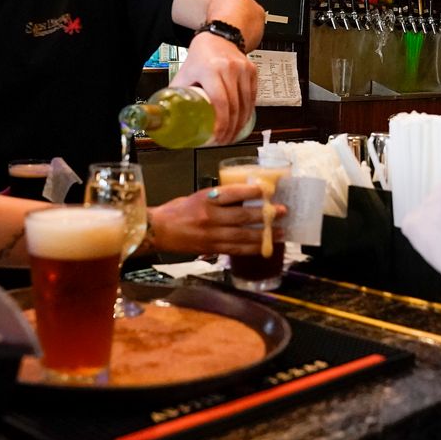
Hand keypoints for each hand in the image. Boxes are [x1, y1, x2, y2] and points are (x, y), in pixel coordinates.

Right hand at [148, 184, 285, 255]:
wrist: (158, 231)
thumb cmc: (178, 210)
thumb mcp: (198, 196)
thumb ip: (219, 198)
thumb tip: (245, 196)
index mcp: (206, 199)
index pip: (233, 193)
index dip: (252, 191)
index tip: (268, 190)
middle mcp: (209, 217)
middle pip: (242, 216)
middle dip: (265, 214)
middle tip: (282, 211)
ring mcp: (211, 235)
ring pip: (243, 236)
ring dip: (264, 234)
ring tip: (280, 232)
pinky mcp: (211, 249)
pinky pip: (236, 249)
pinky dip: (251, 248)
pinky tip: (264, 246)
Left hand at [171, 32, 256, 143]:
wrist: (219, 37)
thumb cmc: (200, 56)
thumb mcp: (185, 72)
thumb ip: (177, 93)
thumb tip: (168, 116)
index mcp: (210, 70)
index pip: (220, 102)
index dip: (220, 123)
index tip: (216, 136)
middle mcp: (229, 69)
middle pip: (234, 106)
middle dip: (230, 128)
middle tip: (223, 140)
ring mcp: (243, 70)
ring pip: (245, 104)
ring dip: (240, 124)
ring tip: (232, 136)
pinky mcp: (252, 72)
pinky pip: (252, 97)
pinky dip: (248, 112)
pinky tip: (242, 122)